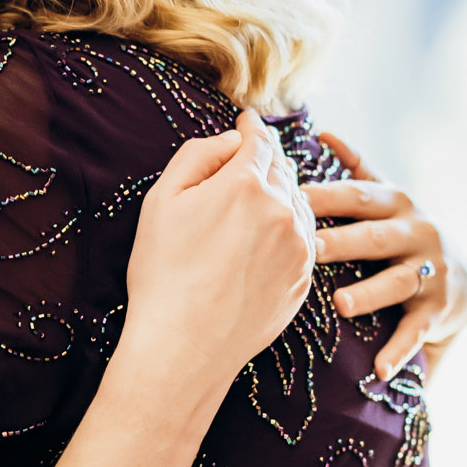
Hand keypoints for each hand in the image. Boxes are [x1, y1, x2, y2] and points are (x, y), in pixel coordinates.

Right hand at [120, 113, 317, 396]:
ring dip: (280, 193)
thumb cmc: (163, 273)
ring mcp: (299, 246)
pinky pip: (303, 239)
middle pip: (281, 169)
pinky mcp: (304, 279)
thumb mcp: (162, 201)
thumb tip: (233, 141)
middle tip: (250, 157)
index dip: (251, 127)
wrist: (184, 346)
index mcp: (245, 184)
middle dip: (265, 159)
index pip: (257, 140)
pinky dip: (289, 228)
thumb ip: (198, 155)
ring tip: (256, 200)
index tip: (247, 120)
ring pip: (297, 203)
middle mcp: (282, 210)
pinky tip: (266, 238)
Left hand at [302, 131, 466, 378]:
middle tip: (307, 248)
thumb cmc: (406, 238)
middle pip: (374, 236)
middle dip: (340, 241)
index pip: (356, 195)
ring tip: (340, 304)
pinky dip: (398, 351)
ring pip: (397, 282)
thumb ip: (358, 170)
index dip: (324, 195)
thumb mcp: (390, 200)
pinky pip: (416, 332)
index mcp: (397, 204)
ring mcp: (432, 271)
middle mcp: (418, 232)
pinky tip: (378, 369)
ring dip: (368, 294)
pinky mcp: (440, 310)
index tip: (287, 197)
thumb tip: (324, 133)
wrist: (464, 282)